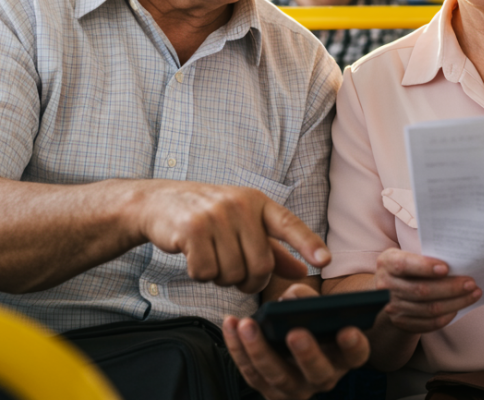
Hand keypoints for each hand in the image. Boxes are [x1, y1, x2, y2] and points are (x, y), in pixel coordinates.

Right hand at [135, 181, 328, 293]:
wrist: (158, 202)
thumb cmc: (207, 215)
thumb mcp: (243, 224)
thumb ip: (273, 249)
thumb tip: (303, 271)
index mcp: (257, 202)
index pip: (289, 224)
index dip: (308, 244)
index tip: (325, 261)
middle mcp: (239, 205)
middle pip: (260, 264)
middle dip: (250, 281)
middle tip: (236, 276)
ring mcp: (215, 215)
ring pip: (233, 272)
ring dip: (222, 278)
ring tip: (212, 260)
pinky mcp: (191, 229)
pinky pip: (206, 272)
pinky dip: (201, 275)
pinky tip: (195, 258)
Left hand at [223, 284, 369, 399]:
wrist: (294, 342)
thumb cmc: (310, 320)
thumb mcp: (316, 308)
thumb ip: (307, 298)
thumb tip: (290, 297)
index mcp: (343, 356)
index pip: (355, 354)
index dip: (354, 344)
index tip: (348, 330)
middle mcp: (323, 376)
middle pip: (317, 371)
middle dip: (306, 353)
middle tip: (294, 333)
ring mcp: (295, 388)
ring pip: (278, 376)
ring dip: (260, 350)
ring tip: (247, 325)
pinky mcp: (268, 389)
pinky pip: (251, 372)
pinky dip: (238, 349)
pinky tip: (231, 325)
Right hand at [374, 249, 479, 332]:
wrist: (389, 290)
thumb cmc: (408, 267)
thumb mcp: (408, 255)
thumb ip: (426, 257)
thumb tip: (459, 262)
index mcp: (387, 263)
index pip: (404, 265)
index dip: (425, 267)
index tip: (447, 268)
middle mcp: (385, 286)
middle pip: (421, 290)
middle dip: (450, 287)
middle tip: (471, 283)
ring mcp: (392, 307)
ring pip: (428, 309)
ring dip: (455, 303)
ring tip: (473, 294)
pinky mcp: (401, 323)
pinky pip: (428, 324)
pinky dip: (446, 317)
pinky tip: (458, 308)